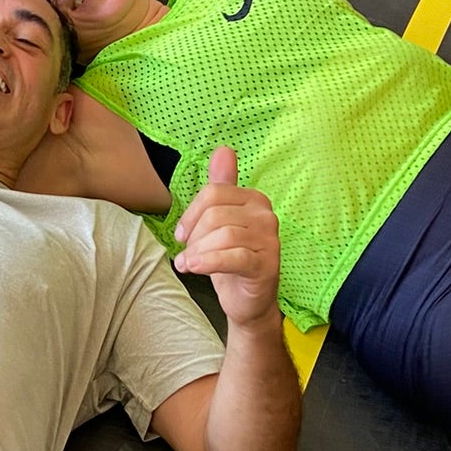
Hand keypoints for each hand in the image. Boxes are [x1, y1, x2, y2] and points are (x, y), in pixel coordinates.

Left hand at [172, 148, 280, 329]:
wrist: (248, 301)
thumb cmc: (231, 259)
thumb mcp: (220, 222)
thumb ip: (221, 187)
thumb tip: (223, 149)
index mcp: (254, 200)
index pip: (213, 193)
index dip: (190, 214)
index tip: (181, 235)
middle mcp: (266, 216)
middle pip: (216, 214)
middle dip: (194, 236)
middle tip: (186, 254)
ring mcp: (270, 241)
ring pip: (222, 235)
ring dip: (197, 252)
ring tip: (188, 265)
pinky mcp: (267, 265)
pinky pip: (233, 256)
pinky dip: (209, 262)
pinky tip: (195, 269)